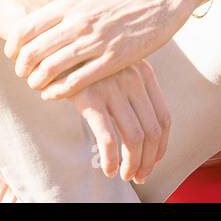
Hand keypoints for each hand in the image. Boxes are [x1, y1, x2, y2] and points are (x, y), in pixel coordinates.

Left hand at [3, 0, 203, 99]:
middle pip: (33, 52)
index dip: (11, 46)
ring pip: (52, 69)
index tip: (12, 53)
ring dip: (37, 82)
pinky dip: (59, 92)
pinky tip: (55, 93)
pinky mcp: (114, 59)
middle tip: (22, 73)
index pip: (25, 28)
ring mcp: (96, 42)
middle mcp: (79, 22)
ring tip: (37, 84)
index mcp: (69, 3)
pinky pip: (77, 82)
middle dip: (21, 68)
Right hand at [70, 58, 169, 183]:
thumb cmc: (87, 61)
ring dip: (133, 164)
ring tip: (126, 175)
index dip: (161, 146)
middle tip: (140, 175)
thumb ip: (133, 88)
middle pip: (152, 131)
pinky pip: (108, 138)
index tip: (153, 161)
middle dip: (148, 160)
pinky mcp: (89, 98)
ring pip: (135, 138)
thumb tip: (144, 134)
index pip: (164, 118)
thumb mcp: (118, 66)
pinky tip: (108, 169)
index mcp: (144, 73)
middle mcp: (133, 79)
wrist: (56, 44)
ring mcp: (112, 88)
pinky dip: (112, 159)